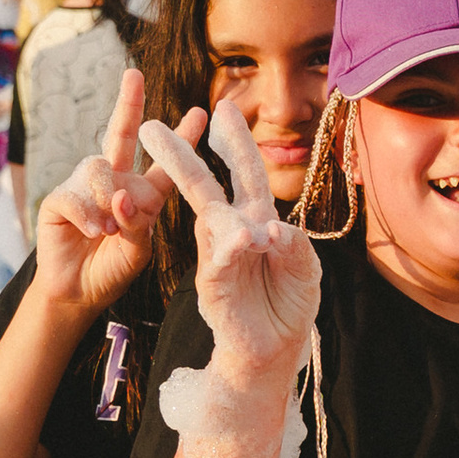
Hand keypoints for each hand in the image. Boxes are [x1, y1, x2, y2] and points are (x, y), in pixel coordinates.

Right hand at [34, 71, 177, 319]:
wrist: (79, 293)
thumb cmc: (112, 270)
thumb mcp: (139, 248)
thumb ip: (138, 221)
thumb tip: (121, 195)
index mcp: (140, 194)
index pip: (164, 163)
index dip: (180, 139)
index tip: (200, 112)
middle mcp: (112, 182)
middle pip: (119, 134)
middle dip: (128, 103)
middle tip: (135, 74)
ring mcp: (83, 188)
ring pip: (98, 167)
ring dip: (108, 196)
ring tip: (109, 229)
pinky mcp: (57, 199)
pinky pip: (74, 194)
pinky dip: (87, 214)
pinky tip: (93, 231)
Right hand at [138, 96, 319, 394]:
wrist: (275, 350)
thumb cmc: (289, 305)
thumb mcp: (306, 270)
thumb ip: (295, 245)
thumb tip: (270, 227)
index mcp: (256, 219)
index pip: (245, 173)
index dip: (235, 141)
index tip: (223, 107)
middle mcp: (232, 231)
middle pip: (205, 186)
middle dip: (180, 156)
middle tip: (152, 127)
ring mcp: (217, 255)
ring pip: (211, 217)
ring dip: (214, 201)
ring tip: (207, 190)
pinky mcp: (213, 282)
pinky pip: (220, 258)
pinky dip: (233, 246)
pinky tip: (246, 240)